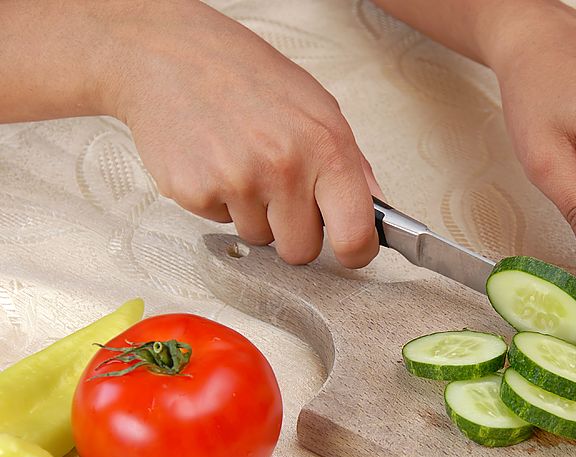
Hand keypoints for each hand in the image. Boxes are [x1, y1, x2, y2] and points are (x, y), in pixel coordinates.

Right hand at [108, 1, 380, 266]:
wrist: (169, 54)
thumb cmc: (246, 75)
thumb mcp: (317, 107)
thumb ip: (352, 164)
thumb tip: (376, 211)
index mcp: (325, 146)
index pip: (355, 234)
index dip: (355, 252)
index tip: (351, 250)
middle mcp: (283, 167)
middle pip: (302, 252)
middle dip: (295, 232)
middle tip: (282, 192)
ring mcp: (237, 182)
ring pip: (260, 240)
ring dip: (255, 214)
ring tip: (244, 164)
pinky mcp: (196, 193)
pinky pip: (221, 224)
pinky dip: (220, 202)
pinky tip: (217, 163)